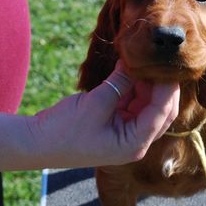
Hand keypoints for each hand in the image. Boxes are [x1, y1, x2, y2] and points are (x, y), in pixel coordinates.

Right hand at [32, 62, 179, 167]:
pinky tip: (129, 69)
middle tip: (158, 61)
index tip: (168, 65)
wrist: (37, 143)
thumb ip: (120, 82)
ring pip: (148, 105)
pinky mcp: (117, 123)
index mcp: (134, 144)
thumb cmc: (64, 131)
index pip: (162, 113)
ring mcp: (127, 132)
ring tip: (141, 62)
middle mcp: (135, 141)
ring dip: (146, 84)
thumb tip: (134, 62)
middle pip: (161, 111)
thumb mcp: (95, 103)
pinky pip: (133, 102)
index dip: (167, 88)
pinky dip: (132, 87)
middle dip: (161, 86)